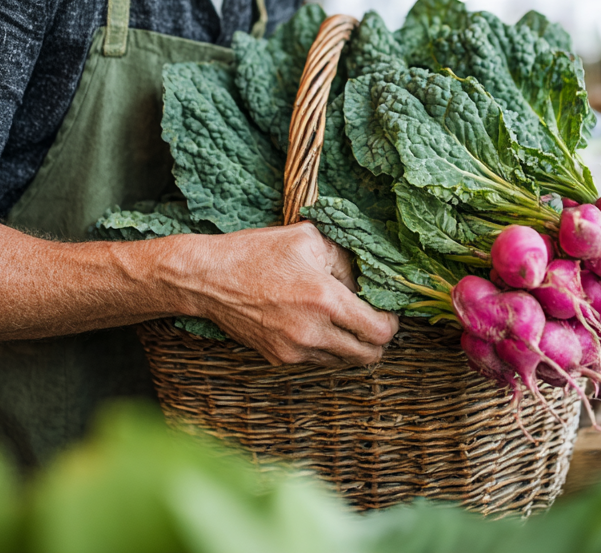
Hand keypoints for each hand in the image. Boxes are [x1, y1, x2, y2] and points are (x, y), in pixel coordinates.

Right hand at [161, 222, 398, 366]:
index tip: (386, 310)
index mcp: (325, 299)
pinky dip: (325, 347)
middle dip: (376, 340)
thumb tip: (367, 278)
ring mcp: (294, 350)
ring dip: (350, 345)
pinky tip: (315, 323)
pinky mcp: (278, 359)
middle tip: (371, 319)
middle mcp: (313, 332)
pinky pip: (317, 361)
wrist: (208, 278)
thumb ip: (345, 259)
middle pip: (368, 357)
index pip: (380, 332)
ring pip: (343, 362)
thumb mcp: (309, 239)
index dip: (391, 323)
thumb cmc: (257, 252)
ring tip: (341, 319)